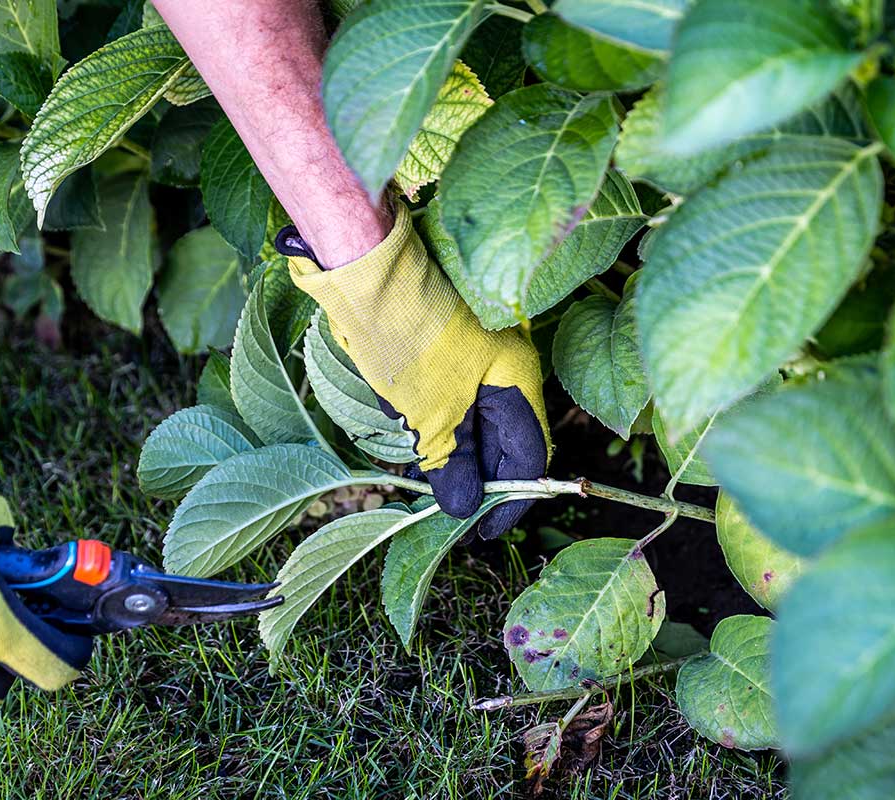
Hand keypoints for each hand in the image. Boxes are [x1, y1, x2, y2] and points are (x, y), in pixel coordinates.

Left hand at [278, 201, 550, 538]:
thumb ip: (451, 464)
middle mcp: (503, 370)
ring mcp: (473, 361)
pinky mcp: (442, 357)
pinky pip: (450, 406)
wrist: (364, 272)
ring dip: (454, 459)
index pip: (529, 454)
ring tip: (429, 486)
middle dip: (479, 480)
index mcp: (517, 379)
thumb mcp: (431, 412)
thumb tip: (462, 507)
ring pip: (473, 426)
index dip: (510, 499)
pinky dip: (437, 434)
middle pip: (503, 441)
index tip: (482, 530)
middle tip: (449, 514)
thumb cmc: (408, 337)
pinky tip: (416, 451)